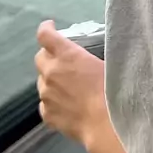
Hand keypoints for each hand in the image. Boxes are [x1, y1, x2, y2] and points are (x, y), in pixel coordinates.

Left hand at [35, 21, 106, 146]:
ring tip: (70, 90)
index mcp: (67, 55)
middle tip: (62, 62)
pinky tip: (67, 108)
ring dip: (52, 81)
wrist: (106, 125)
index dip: (46, 28)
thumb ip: (90, 58)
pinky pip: (45, 105)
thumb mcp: (107, 65)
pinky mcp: (47, 114)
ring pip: (42, 83)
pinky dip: (53, 103)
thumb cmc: (113, 92)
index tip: (50, 27)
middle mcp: (51, 72)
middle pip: (39, 58)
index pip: (45, 35)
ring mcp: (46, 95)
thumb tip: (91, 57)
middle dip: (48, 56)